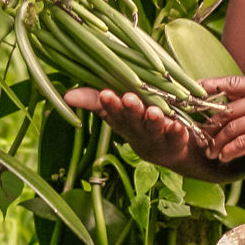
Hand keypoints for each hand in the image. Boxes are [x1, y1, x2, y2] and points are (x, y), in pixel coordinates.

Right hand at [64, 87, 196, 168]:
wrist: (165, 150)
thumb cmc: (135, 121)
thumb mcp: (113, 110)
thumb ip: (93, 100)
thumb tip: (66, 95)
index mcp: (121, 119)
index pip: (112, 111)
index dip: (109, 104)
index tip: (106, 94)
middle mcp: (136, 128)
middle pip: (133, 119)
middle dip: (131, 110)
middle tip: (129, 99)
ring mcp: (156, 135)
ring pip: (154, 128)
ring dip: (153, 121)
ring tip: (154, 112)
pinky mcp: (175, 140)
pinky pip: (176, 136)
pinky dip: (177, 132)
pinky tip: (178, 126)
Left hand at [200, 75, 244, 163]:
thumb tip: (238, 102)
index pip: (232, 82)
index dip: (209, 86)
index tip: (192, 90)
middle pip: (227, 109)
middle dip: (209, 123)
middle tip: (200, 134)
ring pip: (231, 128)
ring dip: (217, 142)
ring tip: (211, 151)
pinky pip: (242, 144)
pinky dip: (229, 151)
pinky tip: (225, 157)